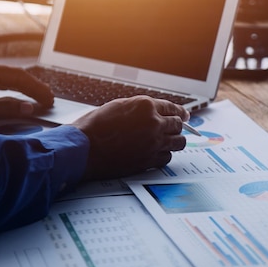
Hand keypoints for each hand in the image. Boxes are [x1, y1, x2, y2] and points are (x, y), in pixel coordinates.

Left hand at [0, 57, 53, 127]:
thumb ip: (2, 108)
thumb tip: (27, 107)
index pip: (17, 76)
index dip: (35, 88)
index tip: (48, 98)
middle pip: (12, 74)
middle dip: (32, 86)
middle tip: (48, 98)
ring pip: (3, 75)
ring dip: (20, 86)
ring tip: (36, 96)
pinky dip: (7, 86)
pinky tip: (13, 92)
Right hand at [71, 95, 188, 179]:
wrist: (83, 150)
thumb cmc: (94, 127)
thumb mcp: (118, 107)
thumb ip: (139, 108)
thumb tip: (152, 111)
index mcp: (145, 106)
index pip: (172, 108)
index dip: (180, 112)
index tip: (184, 115)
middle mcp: (153, 123)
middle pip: (178, 125)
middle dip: (177, 126)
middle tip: (176, 128)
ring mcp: (153, 143)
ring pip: (178, 142)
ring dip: (175, 141)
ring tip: (169, 142)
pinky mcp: (149, 160)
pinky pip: (167, 158)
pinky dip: (164, 155)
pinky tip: (157, 153)